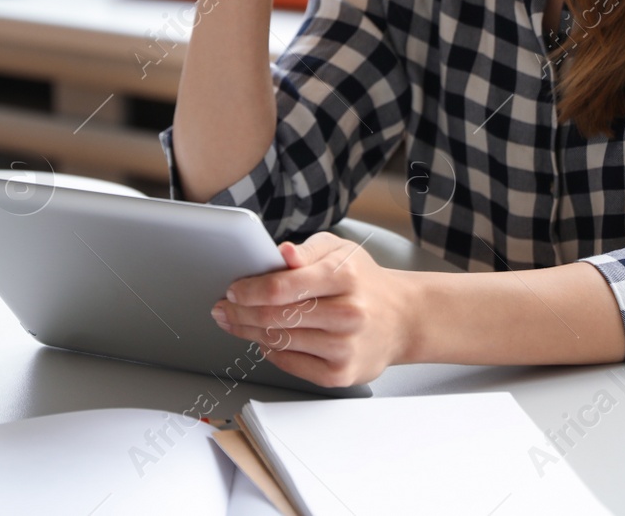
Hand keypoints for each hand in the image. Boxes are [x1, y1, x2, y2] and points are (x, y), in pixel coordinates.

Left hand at [210, 231, 415, 389]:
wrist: (402, 318)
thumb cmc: (363, 281)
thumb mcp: (339, 250)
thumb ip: (307, 250)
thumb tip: (281, 253)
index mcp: (345, 276)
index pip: (283, 287)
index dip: (249, 290)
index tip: (232, 290)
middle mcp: (348, 314)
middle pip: (275, 318)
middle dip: (240, 313)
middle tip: (222, 309)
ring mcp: (345, 348)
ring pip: (279, 342)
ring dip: (249, 333)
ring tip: (235, 322)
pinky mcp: (341, 375)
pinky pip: (291, 364)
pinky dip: (271, 352)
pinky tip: (264, 341)